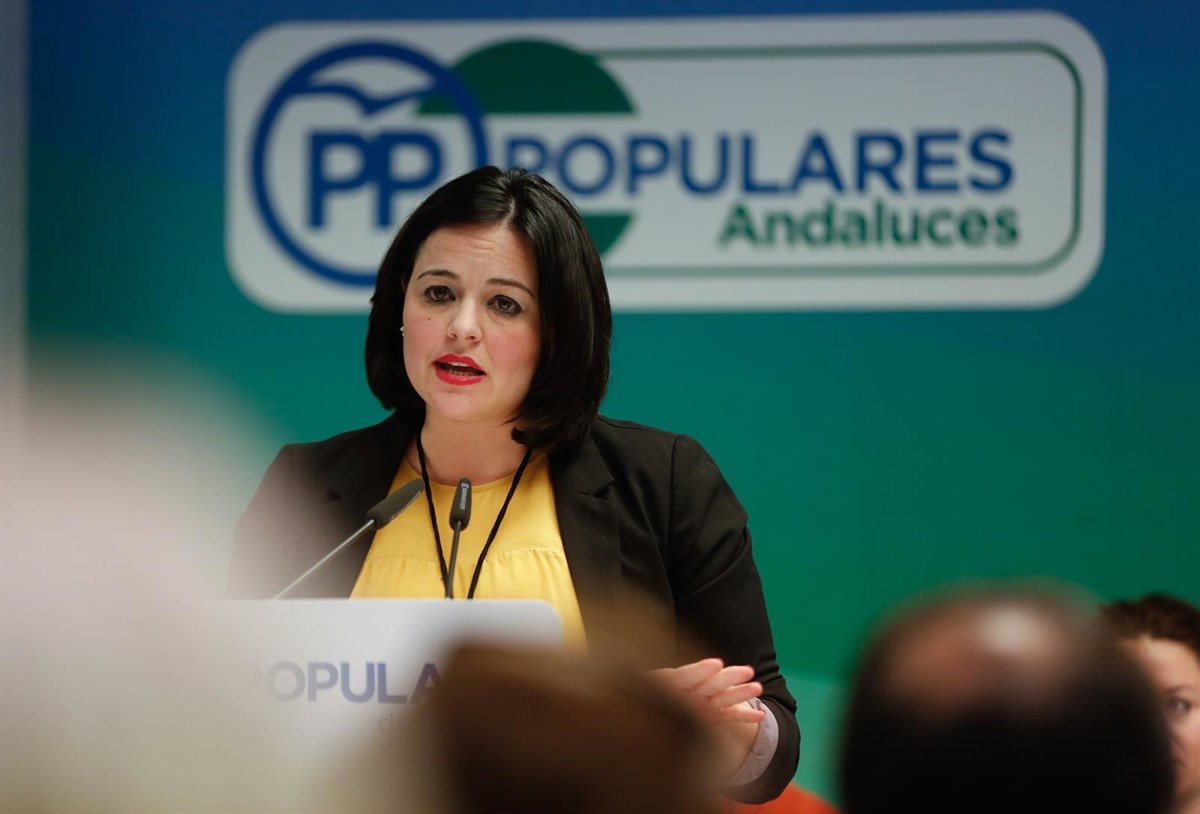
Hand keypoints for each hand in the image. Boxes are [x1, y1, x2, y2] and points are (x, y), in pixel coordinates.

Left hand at [652, 658, 765, 775]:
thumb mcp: (642, 695)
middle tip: (747, 671)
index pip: (684, 677)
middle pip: (708, 684)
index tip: (716, 664)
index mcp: (669, 683)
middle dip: (726, 678)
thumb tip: (650, 693)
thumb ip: (652, 693)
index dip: (698, 671)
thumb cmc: (638, 709)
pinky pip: (727, 715)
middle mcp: (688, 692)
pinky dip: (743, 715)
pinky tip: (760, 715)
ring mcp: (701, 703)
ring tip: (757, 688)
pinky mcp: (710, 715)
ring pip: (722, 697)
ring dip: (739, 693)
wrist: (642, 729)